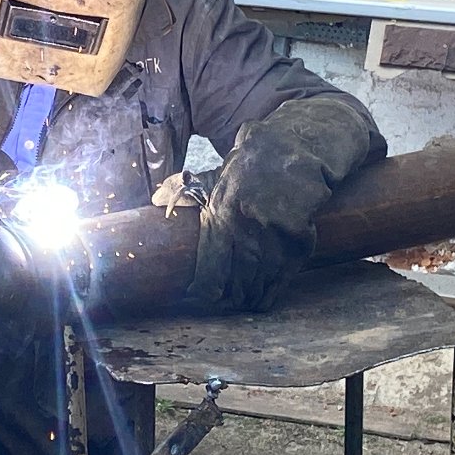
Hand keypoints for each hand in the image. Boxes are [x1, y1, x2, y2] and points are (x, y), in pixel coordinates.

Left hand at [186, 96, 382, 311]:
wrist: (293, 148)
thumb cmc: (250, 165)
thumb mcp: (215, 177)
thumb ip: (185, 190)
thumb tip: (155, 199)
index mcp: (220, 211)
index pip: (210, 262)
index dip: (206, 287)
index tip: (202, 298)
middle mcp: (245, 225)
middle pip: (235, 276)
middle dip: (230, 297)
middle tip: (227, 306)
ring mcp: (274, 232)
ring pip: (260, 278)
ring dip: (251, 296)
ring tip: (245, 305)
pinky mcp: (299, 235)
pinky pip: (286, 272)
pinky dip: (276, 289)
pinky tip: (267, 299)